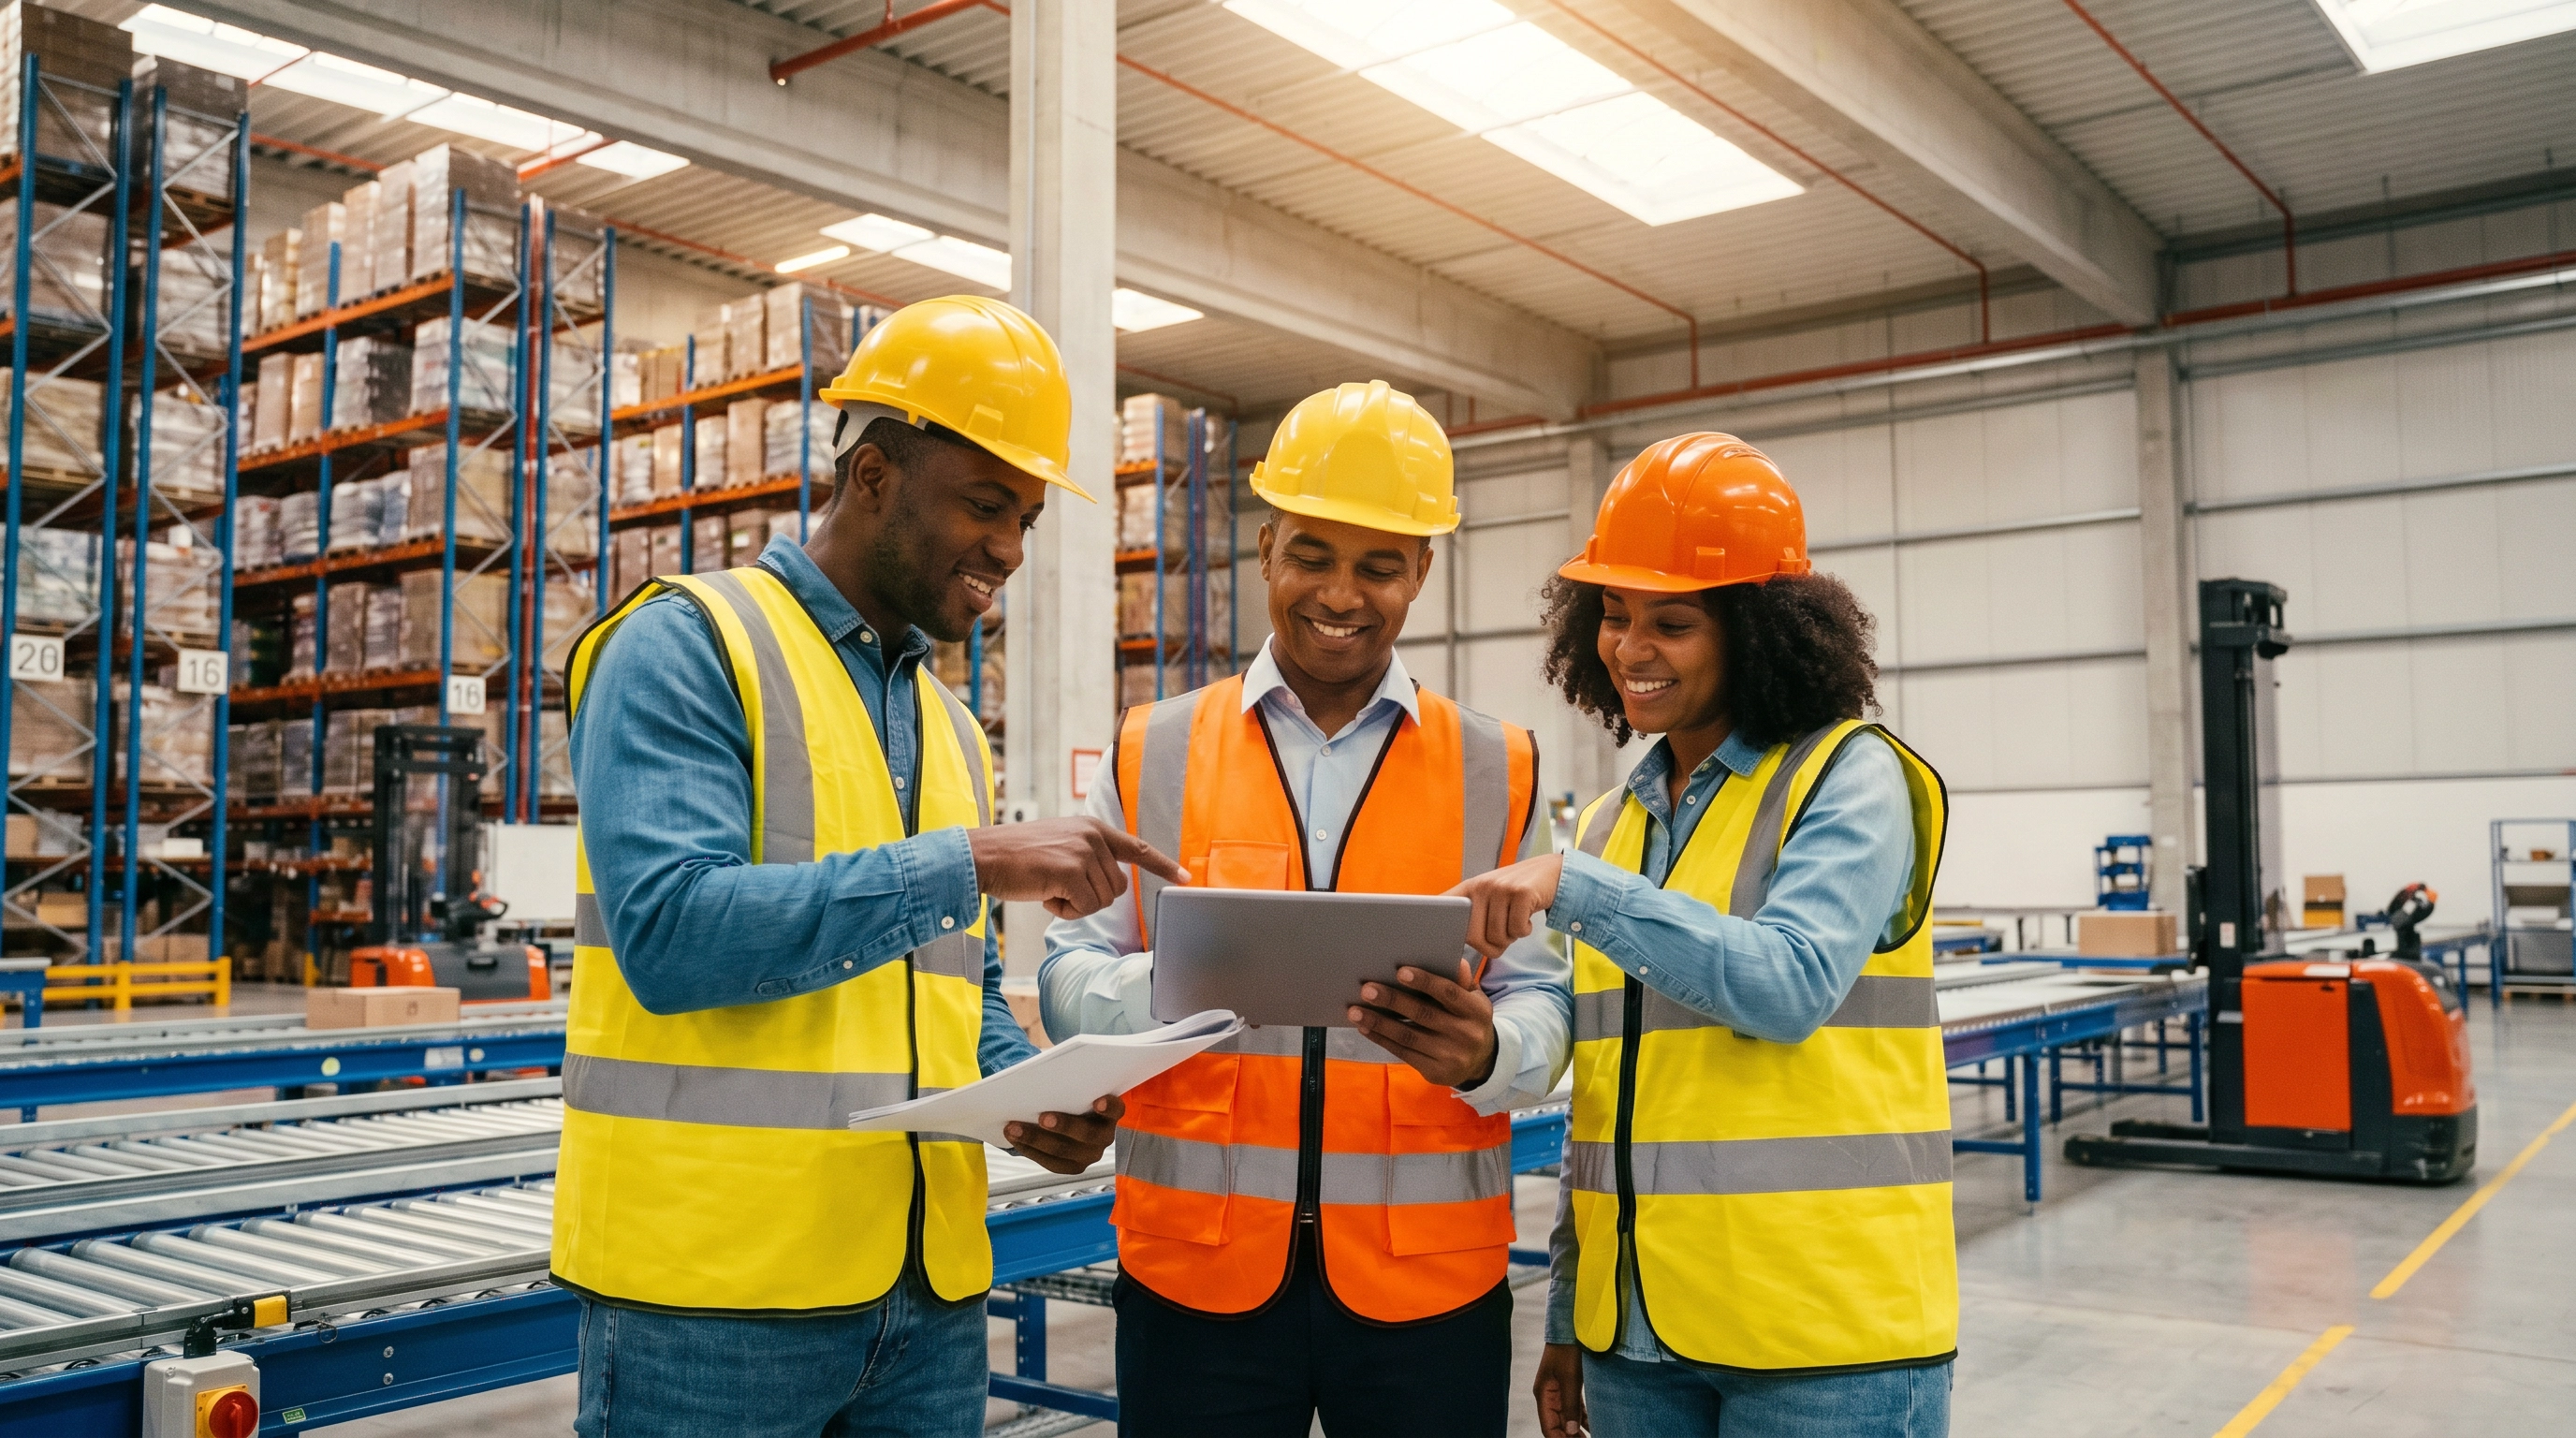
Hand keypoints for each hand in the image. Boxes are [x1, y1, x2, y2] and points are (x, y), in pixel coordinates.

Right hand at [968, 819, 1187, 919]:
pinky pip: (1085, 908)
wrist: (984, 856)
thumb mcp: (1060, 845)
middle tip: (1058, 887)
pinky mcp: (1070, 871)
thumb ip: (1087, 855)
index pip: (1137, 847)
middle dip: (1090, 897)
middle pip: (1118, 888)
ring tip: (1049, 886)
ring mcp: (1083, 852)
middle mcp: (1093, 836)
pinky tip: (1044, 894)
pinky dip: (1065, 911)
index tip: (1185, 877)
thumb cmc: (1017, 857)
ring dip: (1076, 905)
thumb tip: (1112, 883)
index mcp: (1092, 828)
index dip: (1162, 864)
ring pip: (1103, 900)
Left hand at [1005, 1092, 1122, 1173]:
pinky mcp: (1071, 1166)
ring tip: (1014, 1127)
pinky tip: (1013, 1136)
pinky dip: (1029, 1148)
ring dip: (1036, 1138)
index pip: (1116, 1109)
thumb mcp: (1071, 1085)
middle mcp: (1104, 1136)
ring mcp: (1088, 1154)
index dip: (1109, 1107)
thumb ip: (1067, 1081)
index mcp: (1110, 1113)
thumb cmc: (1068, 1094)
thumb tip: (1044, 1072)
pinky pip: (1050, 1161)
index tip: (1098, 1100)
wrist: (1063, 1114)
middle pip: (1087, 1134)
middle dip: (1065, 1125)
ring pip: (1063, 1150)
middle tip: (1043, 1117)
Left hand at [1350, 958, 1497, 1088]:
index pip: (1449, 993)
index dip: (1425, 982)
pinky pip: (1403, 1053)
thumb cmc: (1469, 1020)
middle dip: (1392, 1000)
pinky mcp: (1434, 1072)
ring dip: (1378, 1022)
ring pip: (1408, 1036)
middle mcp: (1465, 1034)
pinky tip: (1365, 1027)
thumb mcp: (1474, 999)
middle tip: (1367, 989)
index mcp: (1476, 1011)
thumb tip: (1453, 960)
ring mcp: (1450, 1056)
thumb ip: (1461, 981)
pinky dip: (1381, 1039)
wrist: (1481, 1062)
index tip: (1400, 971)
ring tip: (1355, 1010)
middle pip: (1423, 1015)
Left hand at [1446, 853, 1562, 960]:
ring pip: (1498, 936)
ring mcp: (1501, 888)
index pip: (1443, 907)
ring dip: (1511, 938)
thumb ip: (1474, 916)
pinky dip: (1524, 931)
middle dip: (1491, 946)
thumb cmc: (1516, 894)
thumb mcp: (1490, 898)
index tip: (1430, 937)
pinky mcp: (1522, 892)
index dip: (1437, 924)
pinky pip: (1517, 930)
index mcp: (1468, 889)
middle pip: (1474, 937)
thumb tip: (1459, 942)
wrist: (1551, 872)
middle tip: (1503, 936)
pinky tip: (1527, 918)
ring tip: (1516, 922)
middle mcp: (1481, 886)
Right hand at [1534, 1342, 1586, 1437]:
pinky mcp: (1569, 1386)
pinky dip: (1584, 1419)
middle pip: (1558, 1425)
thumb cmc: (1567, 1350)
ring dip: (1577, 1431)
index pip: (1548, 1427)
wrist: (1572, 1326)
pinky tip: (1594, 1427)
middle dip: (1570, 1437)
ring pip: (1567, 1418)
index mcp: (1543, 1394)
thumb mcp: (1570, 1378)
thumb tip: (1572, 1431)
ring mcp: (1559, 1391)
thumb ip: (1570, 1405)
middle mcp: (1549, 1395)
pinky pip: (1575, 1408)